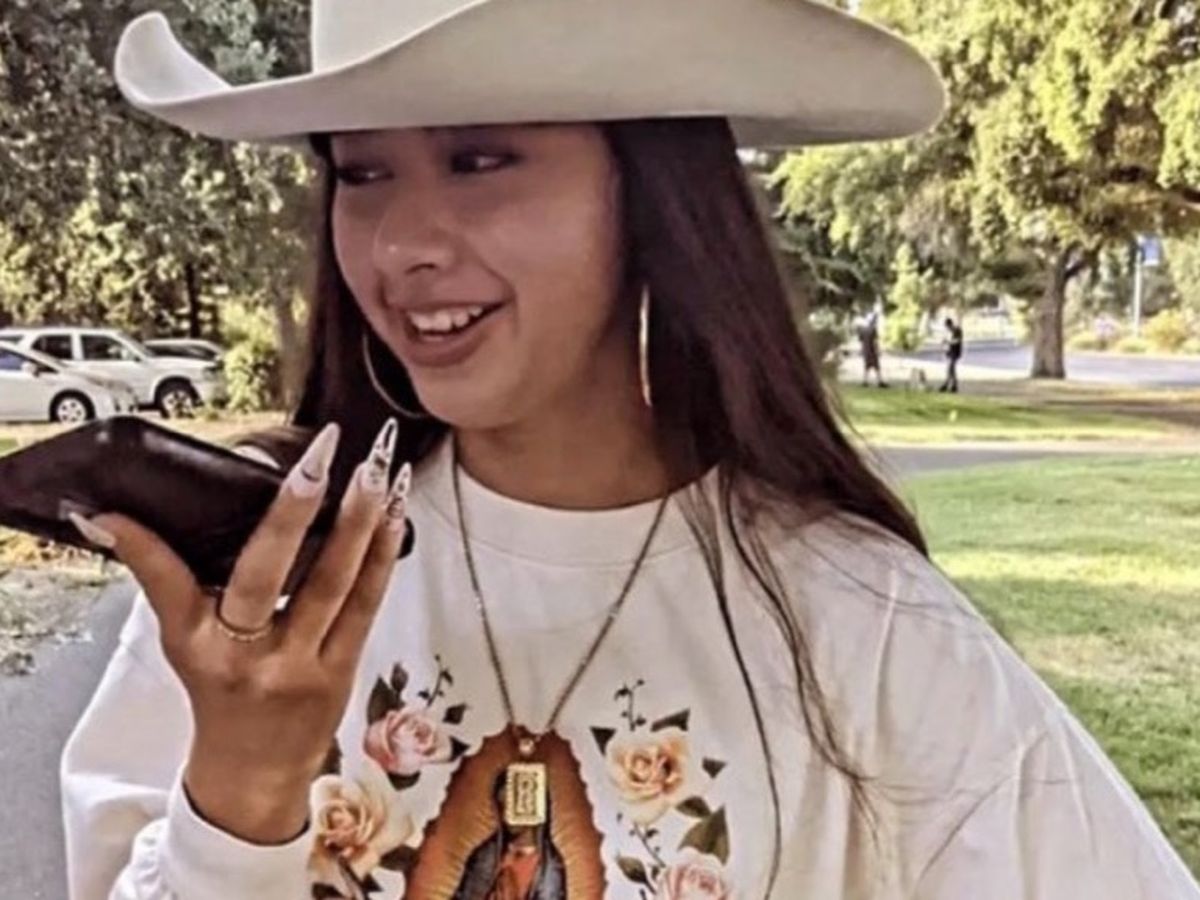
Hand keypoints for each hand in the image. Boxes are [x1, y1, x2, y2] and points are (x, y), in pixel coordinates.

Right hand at [70, 418, 410, 843]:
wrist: (254, 772)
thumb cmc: (219, 693)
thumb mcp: (183, 643)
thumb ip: (168, 580)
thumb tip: (117, 519)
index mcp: (195, 644)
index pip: (167, 585)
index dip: (144, 546)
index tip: (120, 506)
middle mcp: (244, 655)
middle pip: (265, 576)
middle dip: (292, 511)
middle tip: (319, 456)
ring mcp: (299, 665)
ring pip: (331, 585)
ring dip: (357, 522)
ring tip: (374, 471)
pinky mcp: (342, 670)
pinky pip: (365, 605)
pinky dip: (380, 556)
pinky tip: (393, 514)